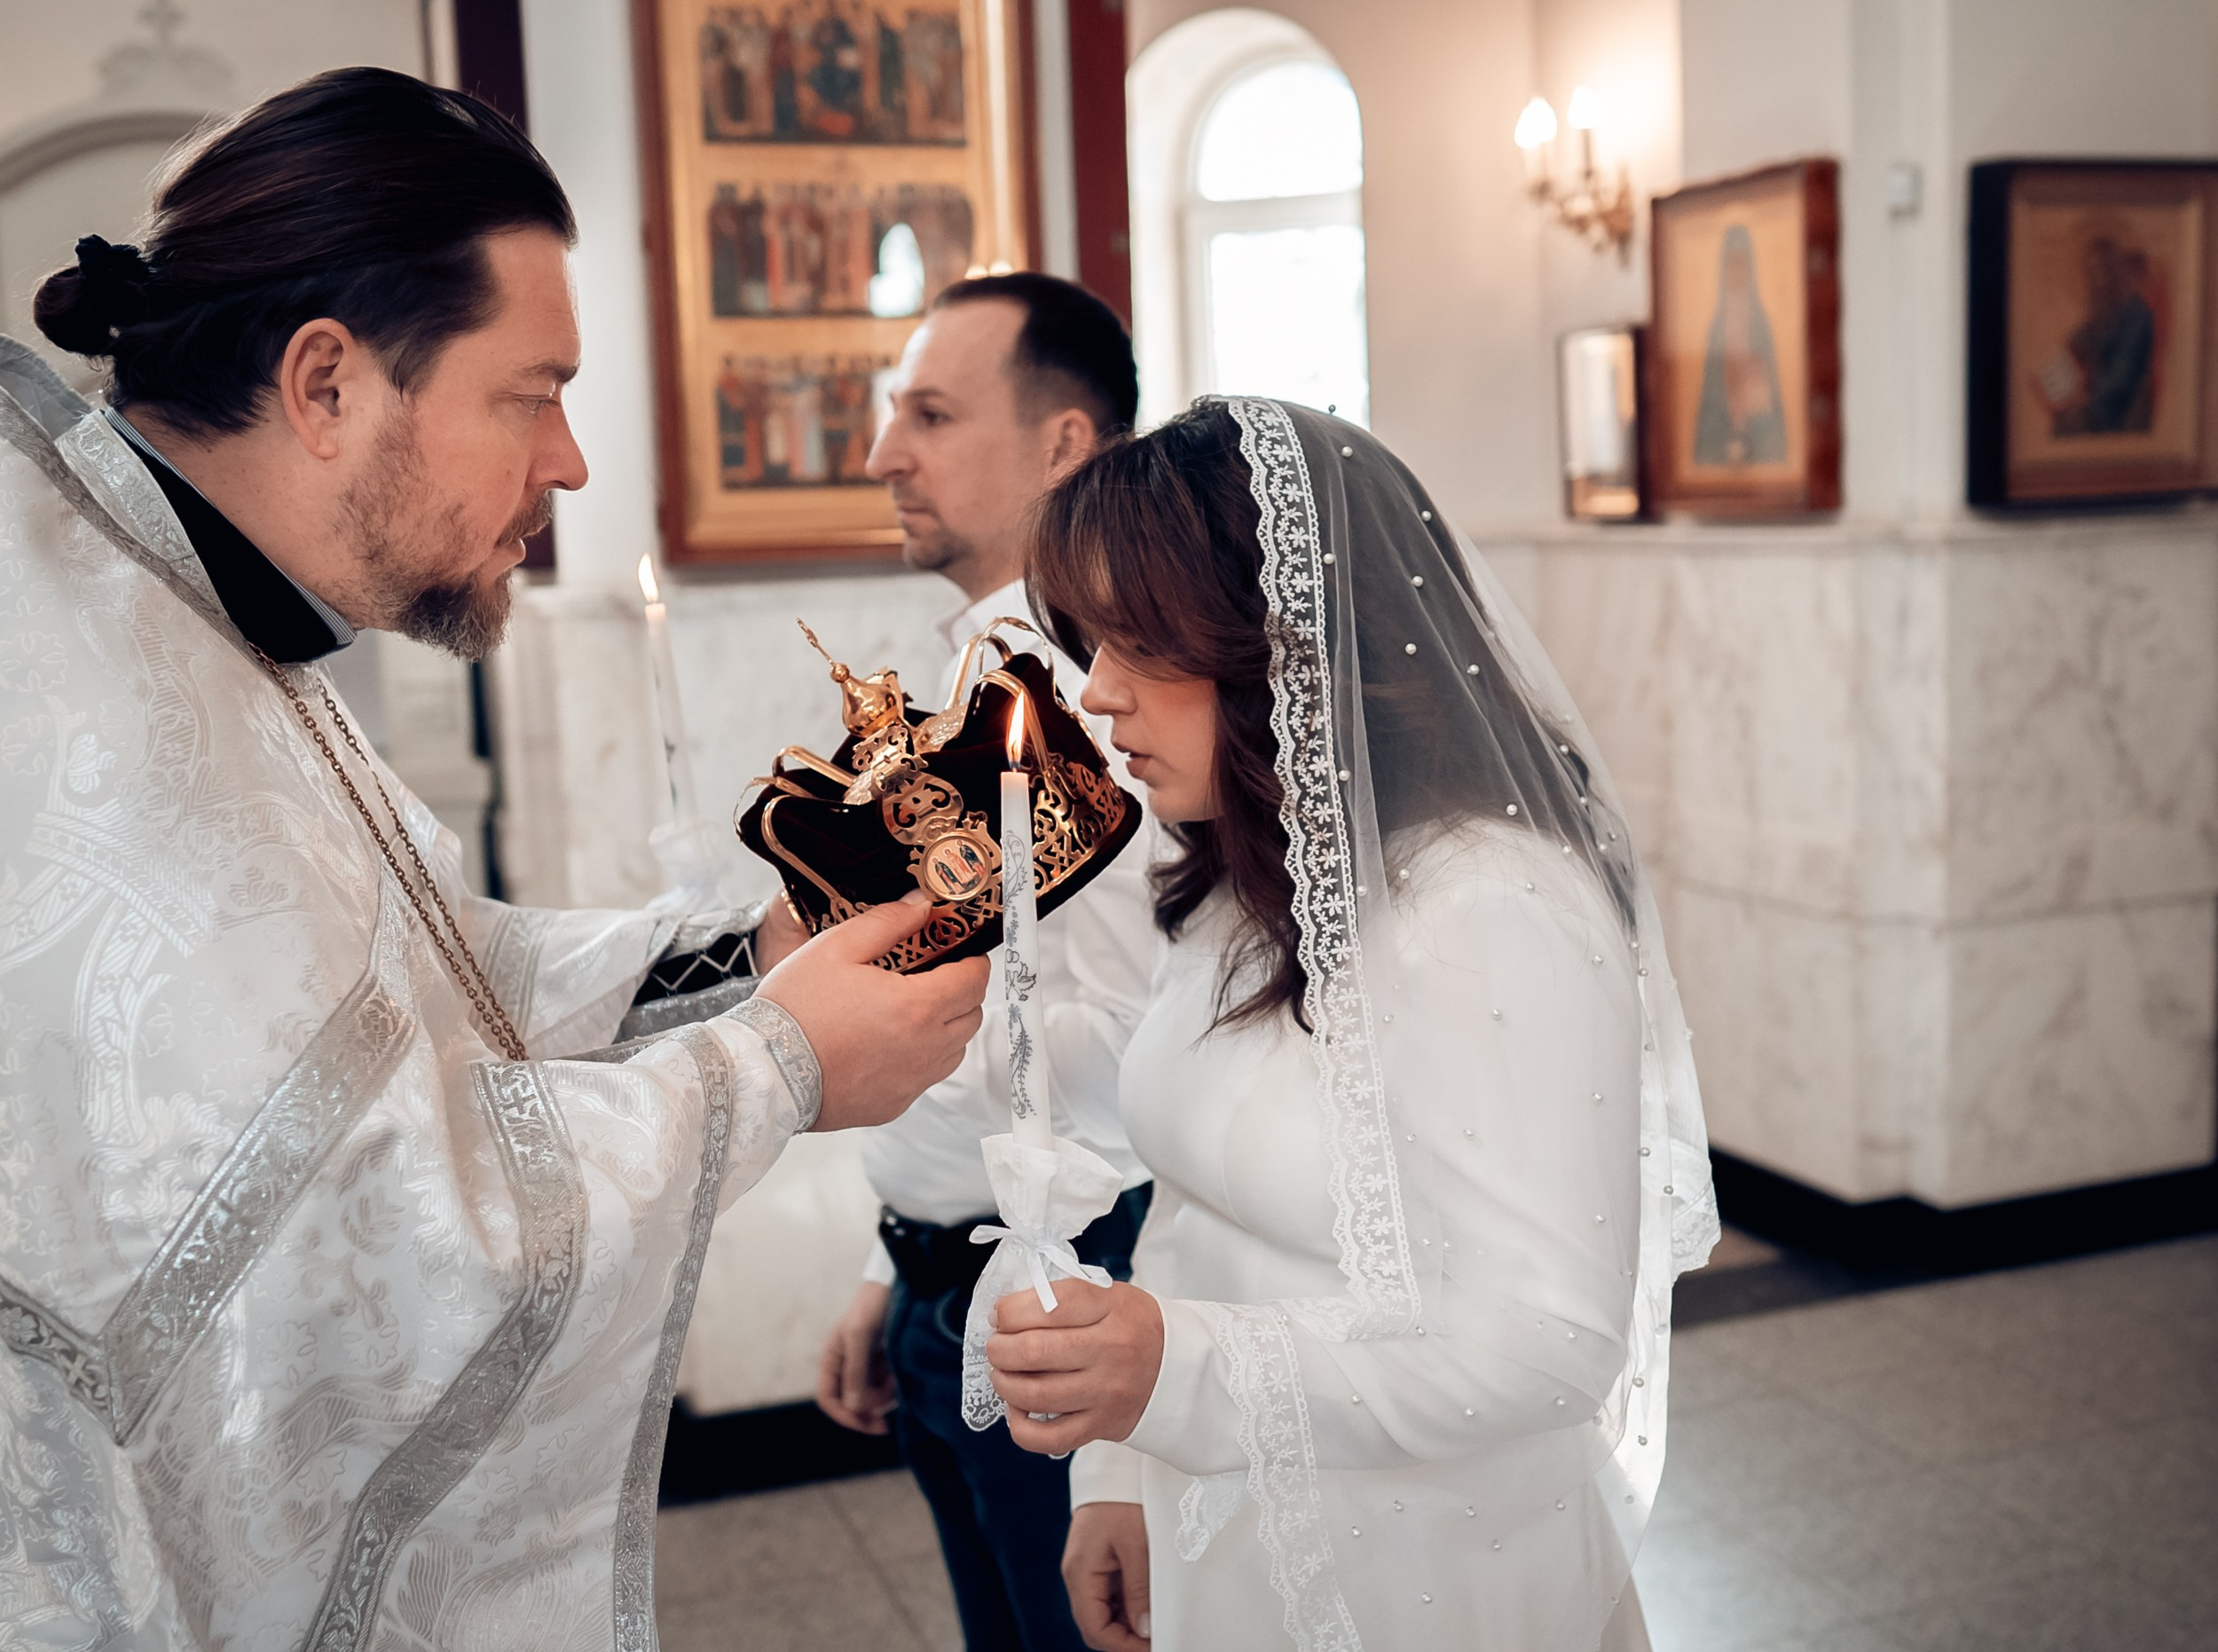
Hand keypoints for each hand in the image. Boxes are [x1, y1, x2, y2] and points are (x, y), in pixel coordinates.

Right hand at [755, 893, 987, 1131]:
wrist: (764, 1072)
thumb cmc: (796, 1009)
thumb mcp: (836, 947)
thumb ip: (887, 921)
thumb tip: (922, 906)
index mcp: (917, 1006)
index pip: (975, 981)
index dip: (972, 961)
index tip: (959, 952)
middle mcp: (925, 1050)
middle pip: (972, 1017)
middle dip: (961, 992)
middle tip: (930, 977)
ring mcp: (911, 1083)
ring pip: (954, 1051)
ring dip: (945, 1027)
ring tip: (907, 1011)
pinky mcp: (893, 1106)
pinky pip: (925, 1078)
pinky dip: (919, 1059)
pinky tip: (885, 1044)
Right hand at [815, 1280, 895, 1433]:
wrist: (898, 1284)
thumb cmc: (872, 1305)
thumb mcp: (860, 1336)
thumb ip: (855, 1372)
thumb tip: (854, 1407)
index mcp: (832, 1359)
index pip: (829, 1399)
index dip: (843, 1415)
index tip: (865, 1423)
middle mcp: (847, 1366)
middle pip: (852, 1404)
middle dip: (869, 1411)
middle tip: (887, 1419)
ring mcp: (867, 1365)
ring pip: (871, 1398)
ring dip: (884, 1398)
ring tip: (897, 1381)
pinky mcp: (885, 1363)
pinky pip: (886, 1387)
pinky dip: (894, 1387)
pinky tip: (902, 1375)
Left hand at [987, 1280, 1163, 1456]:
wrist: (1179, 1368)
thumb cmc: (1132, 1326)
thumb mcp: (1108, 1295)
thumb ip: (1061, 1298)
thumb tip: (1004, 1314)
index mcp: (1110, 1308)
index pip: (1048, 1304)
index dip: (1010, 1310)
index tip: (1000, 1314)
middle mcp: (1109, 1350)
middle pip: (1033, 1351)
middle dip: (998, 1348)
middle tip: (996, 1346)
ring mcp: (1105, 1392)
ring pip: (1034, 1394)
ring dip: (1003, 1383)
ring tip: (1003, 1374)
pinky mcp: (1101, 1425)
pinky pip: (1049, 1437)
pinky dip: (1020, 1427)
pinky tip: (1017, 1409)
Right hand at [1064, 1501, 1150, 1649]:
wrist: (1114, 1467)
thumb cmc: (1124, 1500)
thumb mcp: (1136, 1545)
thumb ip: (1138, 1590)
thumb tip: (1144, 1630)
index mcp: (1080, 1572)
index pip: (1095, 1629)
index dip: (1123, 1646)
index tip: (1154, 1645)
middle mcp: (1077, 1574)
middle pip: (1096, 1625)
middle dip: (1126, 1638)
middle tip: (1158, 1638)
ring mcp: (1085, 1568)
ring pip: (1103, 1612)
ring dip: (1128, 1622)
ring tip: (1157, 1621)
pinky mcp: (1096, 1561)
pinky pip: (1108, 1595)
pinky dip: (1127, 1605)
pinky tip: (1148, 1602)